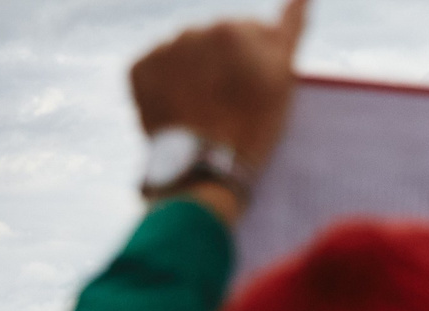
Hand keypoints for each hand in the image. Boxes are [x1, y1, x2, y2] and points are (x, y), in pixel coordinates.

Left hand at [129, 0, 307, 216]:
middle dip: (225, 63)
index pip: (254, 31)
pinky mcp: (137, 68)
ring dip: (196, 71)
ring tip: (206, 108)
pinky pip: (157, 67)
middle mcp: (192, 30)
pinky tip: (182, 108)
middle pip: (216, 39)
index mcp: (231, 30)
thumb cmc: (253, 125)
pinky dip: (168, 84)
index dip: (261, 59)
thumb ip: (290, 28)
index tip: (258, 85)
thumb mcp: (282, 78)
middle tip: (233, 103)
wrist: (203, 165)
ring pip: (186, 52)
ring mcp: (162, 49)